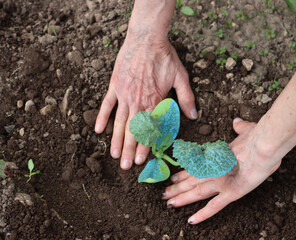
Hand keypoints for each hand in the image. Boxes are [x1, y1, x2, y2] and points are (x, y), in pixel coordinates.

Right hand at [95, 35, 196, 169]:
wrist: (147, 38)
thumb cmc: (165, 57)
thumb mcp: (181, 77)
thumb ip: (187, 98)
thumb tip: (194, 115)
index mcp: (154, 101)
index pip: (150, 129)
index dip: (145, 146)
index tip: (142, 161)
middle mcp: (138, 102)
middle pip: (133, 131)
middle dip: (129, 150)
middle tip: (126, 167)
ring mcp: (124, 95)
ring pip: (119, 122)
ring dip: (116, 140)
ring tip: (113, 155)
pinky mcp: (115, 86)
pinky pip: (107, 105)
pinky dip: (103, 118)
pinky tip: (99, 131)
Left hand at [162, 118, 281, 223]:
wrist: (263, 146)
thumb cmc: (256, 137)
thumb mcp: (246, 129)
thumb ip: (240, 127)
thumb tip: (237, 122)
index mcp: (217, 157)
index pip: (196, 167)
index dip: (184, 173)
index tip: (173, 177)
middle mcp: (215, 170)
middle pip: (192, 180)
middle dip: (177, 187)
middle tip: (164, 193)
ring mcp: (221, 182)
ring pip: (196, 193)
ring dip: (182, 198)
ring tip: (168, 203)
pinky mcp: (230, 193)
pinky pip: (213, 207)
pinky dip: (202, 215)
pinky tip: (191, 221)